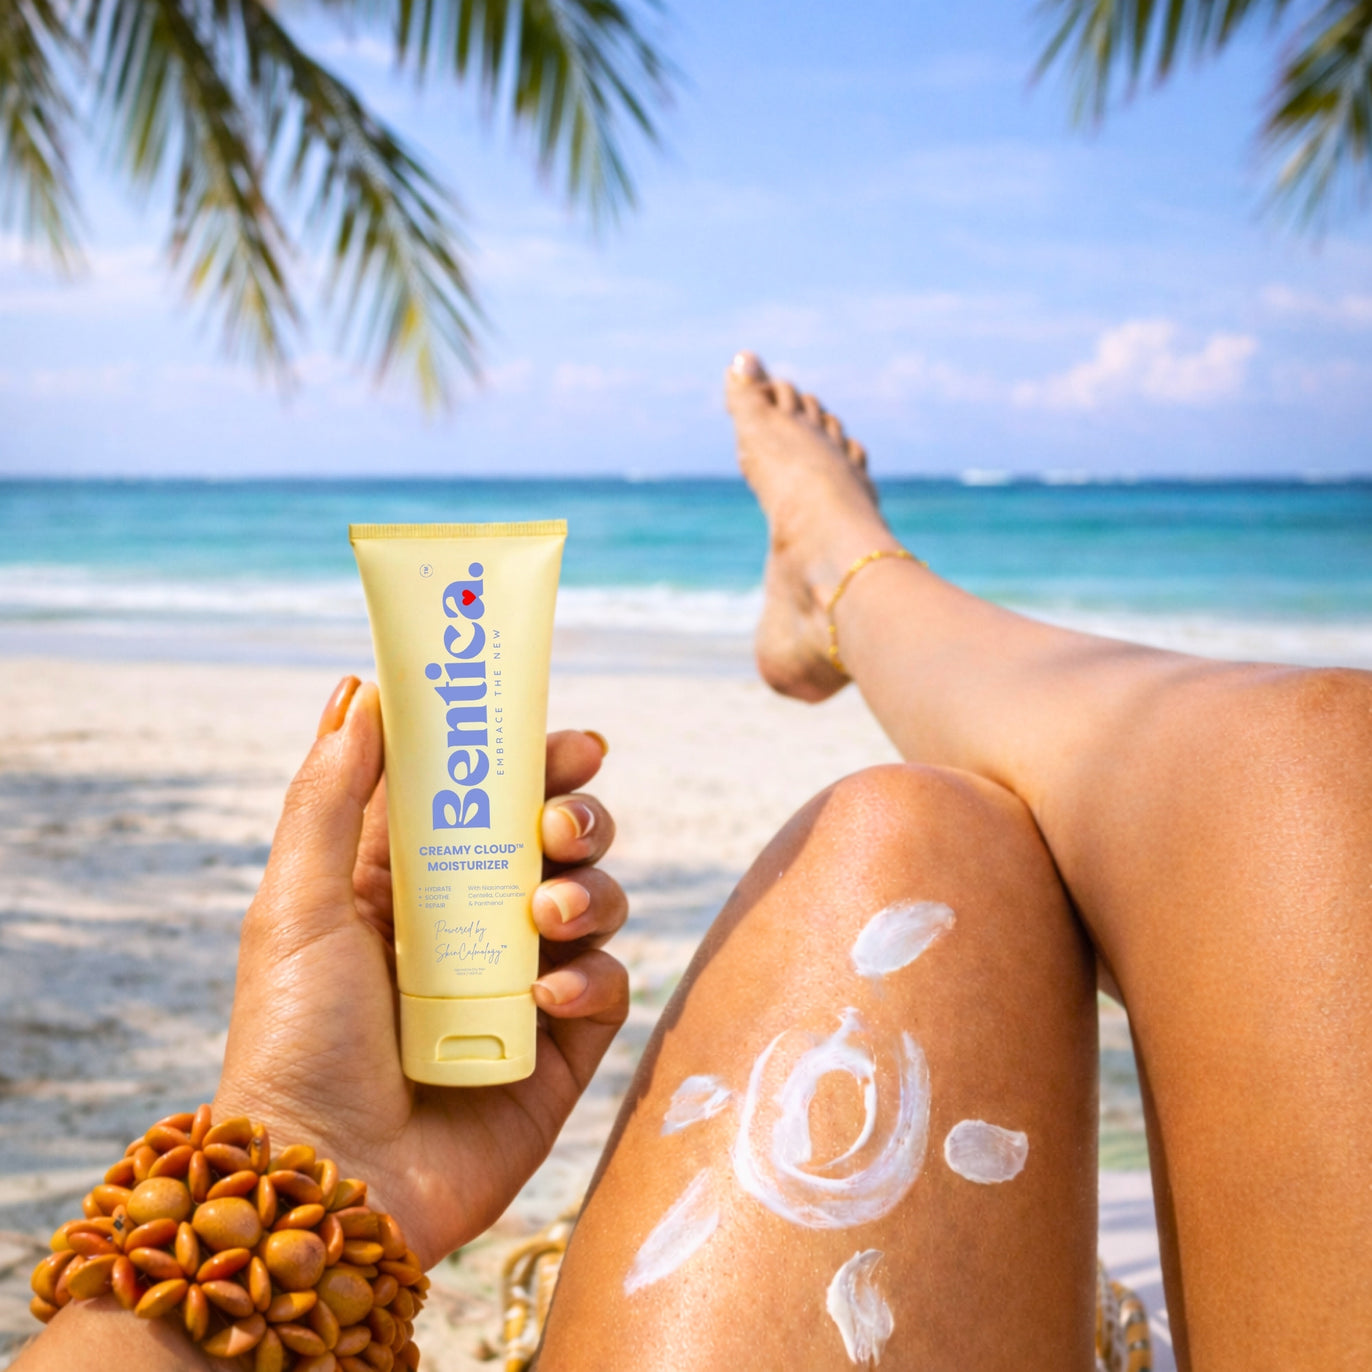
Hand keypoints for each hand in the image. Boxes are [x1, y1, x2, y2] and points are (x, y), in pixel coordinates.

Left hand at [213, 677, 627, 1267]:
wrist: (328, 1184)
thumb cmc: (294, 1041)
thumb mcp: (295, 904)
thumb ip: (330, 795)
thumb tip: (362, 690)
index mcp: (407, 882)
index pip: (484, 798)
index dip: (530, 761)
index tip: (565, 740)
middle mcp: (470, 926)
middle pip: (555, 842)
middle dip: (575, 818)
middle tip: (558, 825)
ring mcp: (518, 988)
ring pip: (593, 903)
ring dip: (587, 892)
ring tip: (547, 918)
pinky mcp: (557, 1051)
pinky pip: (604, 989)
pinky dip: (590, 981)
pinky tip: (546, 1001)